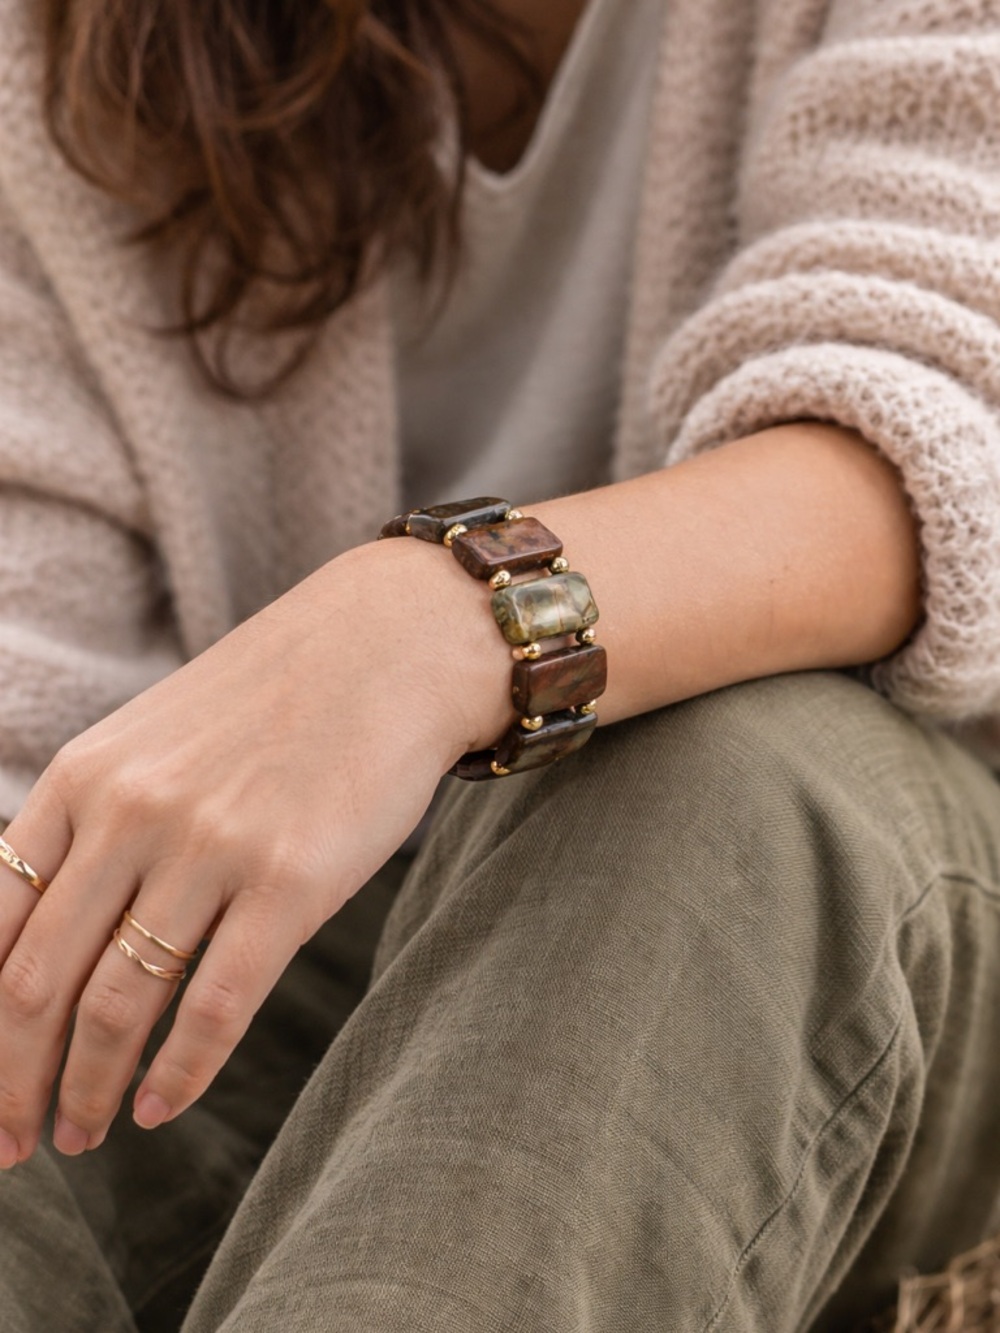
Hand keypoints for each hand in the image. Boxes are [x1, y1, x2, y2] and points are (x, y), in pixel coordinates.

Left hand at [0, 535, 509, 1164]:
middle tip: (18, 1143)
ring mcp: (211, 847)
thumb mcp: (157, 738)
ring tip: (85, 1134)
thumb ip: (97, 822)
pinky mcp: (291, 881)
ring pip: (118, 1004)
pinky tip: (164, 1107)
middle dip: (14, 1081)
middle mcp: (132, 811)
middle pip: (37, 982)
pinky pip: (216, 1003)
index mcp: (85, 776)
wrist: (392, 647)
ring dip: (89, 1087)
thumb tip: (52, 934)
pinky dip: (182, 1071)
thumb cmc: (277, 698)